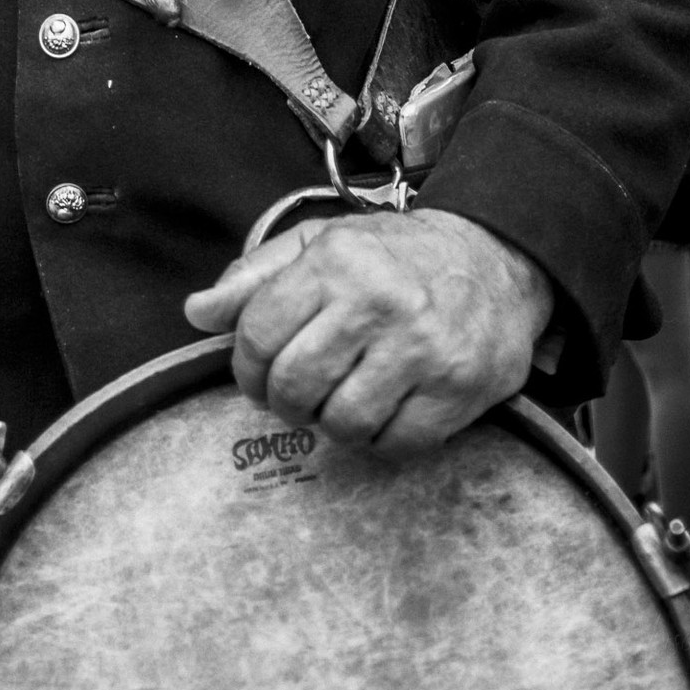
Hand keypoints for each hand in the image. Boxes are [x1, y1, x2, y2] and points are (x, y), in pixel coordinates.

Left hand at [183, 207, 552, 458]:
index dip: (244, 365)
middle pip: (294, 386)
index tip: (257, 374)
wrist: (492, 259)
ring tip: (343, 397)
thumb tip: (196, 312)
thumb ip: (254, 277)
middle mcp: (378, 301)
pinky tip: (384, 409)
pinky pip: (394, 445)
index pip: (258, 333)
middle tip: (297, 394)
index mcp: (336, 259)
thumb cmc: (393, 255)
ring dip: (333, 422)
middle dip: (284, 401)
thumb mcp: (321, 243)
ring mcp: (422, 347)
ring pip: (342, 424)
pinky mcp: (459, 389)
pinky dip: (379, 440)